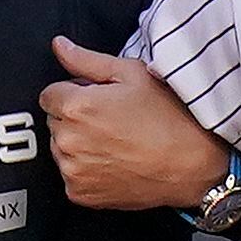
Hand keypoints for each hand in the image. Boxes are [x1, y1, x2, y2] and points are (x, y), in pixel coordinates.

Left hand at [43, 38, 230, 210]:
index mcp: (76, 107)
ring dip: (78, 144)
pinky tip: (114, 161)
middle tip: (110, 119)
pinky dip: (85, 169)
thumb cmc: (168, 117)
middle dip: (74, 117)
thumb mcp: (131, 75)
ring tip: (115, 140)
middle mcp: (69, 141)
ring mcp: (73, 170)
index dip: (72, 93)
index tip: (94, 99)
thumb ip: (86, 60)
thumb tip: (59, 46)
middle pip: (54, 122)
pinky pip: (71, 175)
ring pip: (61, 149)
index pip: (49, 95)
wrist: (191, 164)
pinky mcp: (81, 193)